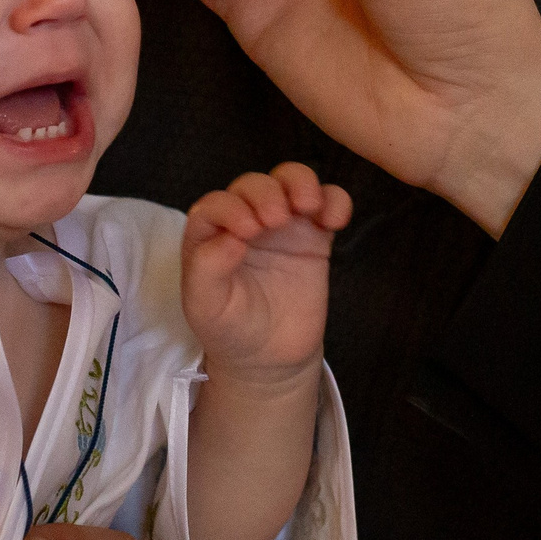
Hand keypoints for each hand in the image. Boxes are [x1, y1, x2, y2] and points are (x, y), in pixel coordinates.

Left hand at [182, 161, 352, 377]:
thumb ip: (206, 270)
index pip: (216, 204)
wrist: (270, 358)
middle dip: (266, 193)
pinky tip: (333, 221)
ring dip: (300, 182)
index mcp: (210, 235)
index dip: (231, 208)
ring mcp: (282, 226)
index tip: (247, 232)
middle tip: (276, 220)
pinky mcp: (314, 236)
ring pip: (290, 181)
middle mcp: (244, 222)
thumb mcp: (205, 306)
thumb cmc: (229, 328)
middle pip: (255, 185)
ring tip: (307, 206)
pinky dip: (335, 200)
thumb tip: (229, 239)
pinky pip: (327, 203)